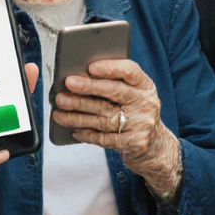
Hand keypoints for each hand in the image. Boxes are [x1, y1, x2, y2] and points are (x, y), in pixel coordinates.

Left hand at [51, 58, 182, 199]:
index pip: (129, 71)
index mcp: (144, 85)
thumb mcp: (133, 96)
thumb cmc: (135, 114)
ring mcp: (142, 124)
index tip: (90, 67)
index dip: (110, 68)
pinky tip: (74, 130)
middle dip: (88, 87)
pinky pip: (105, 138)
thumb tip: (79, 78)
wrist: (156, 147)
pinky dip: (87, 133)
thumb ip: (114, 85)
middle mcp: (146, 103)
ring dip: (78, 115)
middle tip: (67, 84)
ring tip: (59, 111)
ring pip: (104, 117)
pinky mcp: (135, 143)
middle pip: (114, 92)